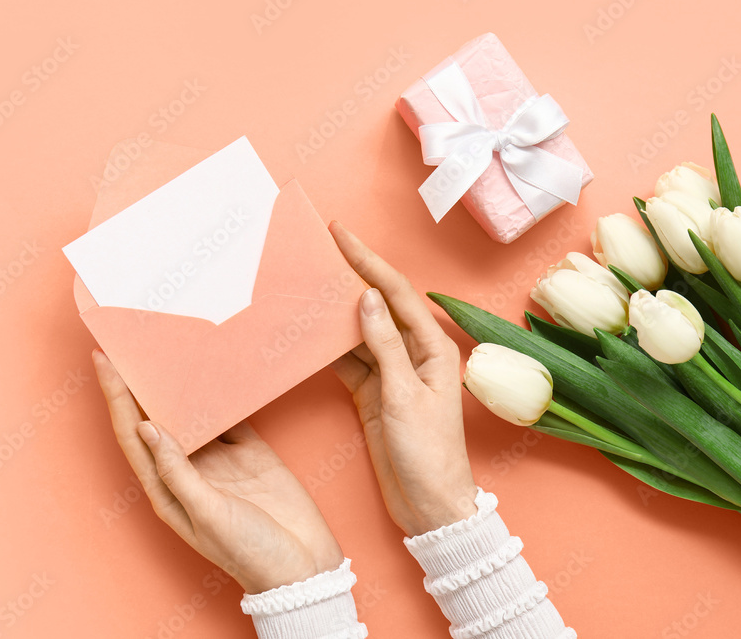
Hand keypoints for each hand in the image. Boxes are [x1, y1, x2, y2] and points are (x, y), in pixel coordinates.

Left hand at [93, 350, 342, 592]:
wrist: (303, 566)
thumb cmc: (251, 552)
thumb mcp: (210, 514)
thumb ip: (179, 471)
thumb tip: (147, 428)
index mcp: (166, 490)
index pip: (133, 434)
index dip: (115, 397)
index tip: (104, 359)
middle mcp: (188, 470)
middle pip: (156, 417)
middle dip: (140, 381)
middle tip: (130, 340)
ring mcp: (220, 460)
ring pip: (192, 411)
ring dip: (180, 382)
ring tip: (169, 345)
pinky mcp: (251, 452)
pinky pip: (231, 415)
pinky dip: (223, 392)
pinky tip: (217, 368)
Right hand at [328, 222, 477, 536]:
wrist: (430, 506)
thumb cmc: (429, 454)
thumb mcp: (405, 397)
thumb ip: (384, 346)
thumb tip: (366, 298)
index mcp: (433, 348)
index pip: (395, 293)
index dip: (368, 261)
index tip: (341, 234)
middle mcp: (415, 354)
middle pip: (378, 305)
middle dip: (350, 275)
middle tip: (319, 249)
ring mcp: (393, 374)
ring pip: (360, 331)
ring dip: (335, 310)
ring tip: (307, 283)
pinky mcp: (375, 394)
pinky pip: (350, 360)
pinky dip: (329, 346)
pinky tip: (309, 331)